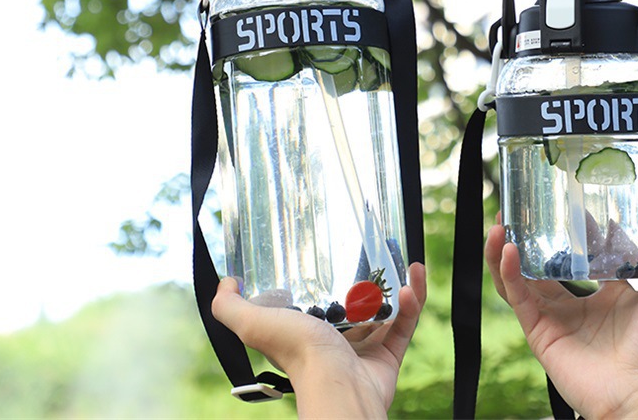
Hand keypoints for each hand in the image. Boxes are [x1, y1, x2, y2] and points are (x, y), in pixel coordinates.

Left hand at [212, 262, 425, 418]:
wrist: (341, 388)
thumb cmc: (300, 355)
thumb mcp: (256, 325)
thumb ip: (231, 308)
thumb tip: (225, 282)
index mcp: (306, 331)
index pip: (314, 300)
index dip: (323, 277)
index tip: (335, 250)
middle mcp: (333, 341)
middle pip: (353, 304)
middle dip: (367, 279)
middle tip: (376, 252)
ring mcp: (363, 349)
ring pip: (384, 311)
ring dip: (396, 286)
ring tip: (402, 261)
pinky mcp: (388, 356)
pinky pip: (404, 324)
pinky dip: (412, 302)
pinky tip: (412, 279)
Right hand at [485, 204, 637, 418]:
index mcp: (599, 295)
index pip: (574, 256)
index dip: (564, 230)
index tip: (560, 202)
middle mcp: (571, 305)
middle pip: (536, 264)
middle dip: (521, 238)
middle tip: (514, 211)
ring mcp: (552, 318)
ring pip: (516, 278)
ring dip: (503, 251)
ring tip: (500, 225)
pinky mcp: (538, 331)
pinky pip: (516, 297)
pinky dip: (507, 272)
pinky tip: (507, 250)